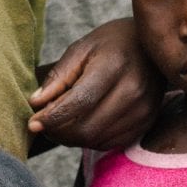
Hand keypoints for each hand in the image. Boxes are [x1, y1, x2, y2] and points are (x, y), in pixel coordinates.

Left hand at [29, 18, 164, 149]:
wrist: (153, 46)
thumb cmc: (112, 43)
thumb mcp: (81, 49)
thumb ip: (58, 76)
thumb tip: (36, 103)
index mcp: (114, 66)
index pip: (79, 102)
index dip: (52, 117)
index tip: (32, 123)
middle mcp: (133, 90)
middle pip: (86, 128)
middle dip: (58, 132)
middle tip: (43, 125)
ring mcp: (143, 109)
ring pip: (96, 139)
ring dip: (72, 138)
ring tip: (60, 124)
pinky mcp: (147, 122)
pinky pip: (110, 143)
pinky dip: (90, 139)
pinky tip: (82, 125)